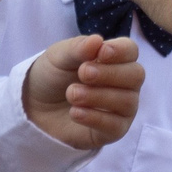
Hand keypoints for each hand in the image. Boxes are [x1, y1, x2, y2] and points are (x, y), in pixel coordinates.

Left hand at [24, 34, 143, 148]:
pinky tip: (75, 112)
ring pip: (127, 102)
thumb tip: (97, 40)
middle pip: (136, 75)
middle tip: (83, 73)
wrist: (35, 107)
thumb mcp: (58, 57)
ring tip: (72, 94)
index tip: (101, 53)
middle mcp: (124, 83)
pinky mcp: (112, 130)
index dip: (120, 51)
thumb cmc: (53, 76)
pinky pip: (116, 126)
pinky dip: (95, 118)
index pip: (131, 51)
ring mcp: (121, 108)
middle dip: (110, 74)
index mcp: (114, 59)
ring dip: (98, 96)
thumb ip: (77, 48)